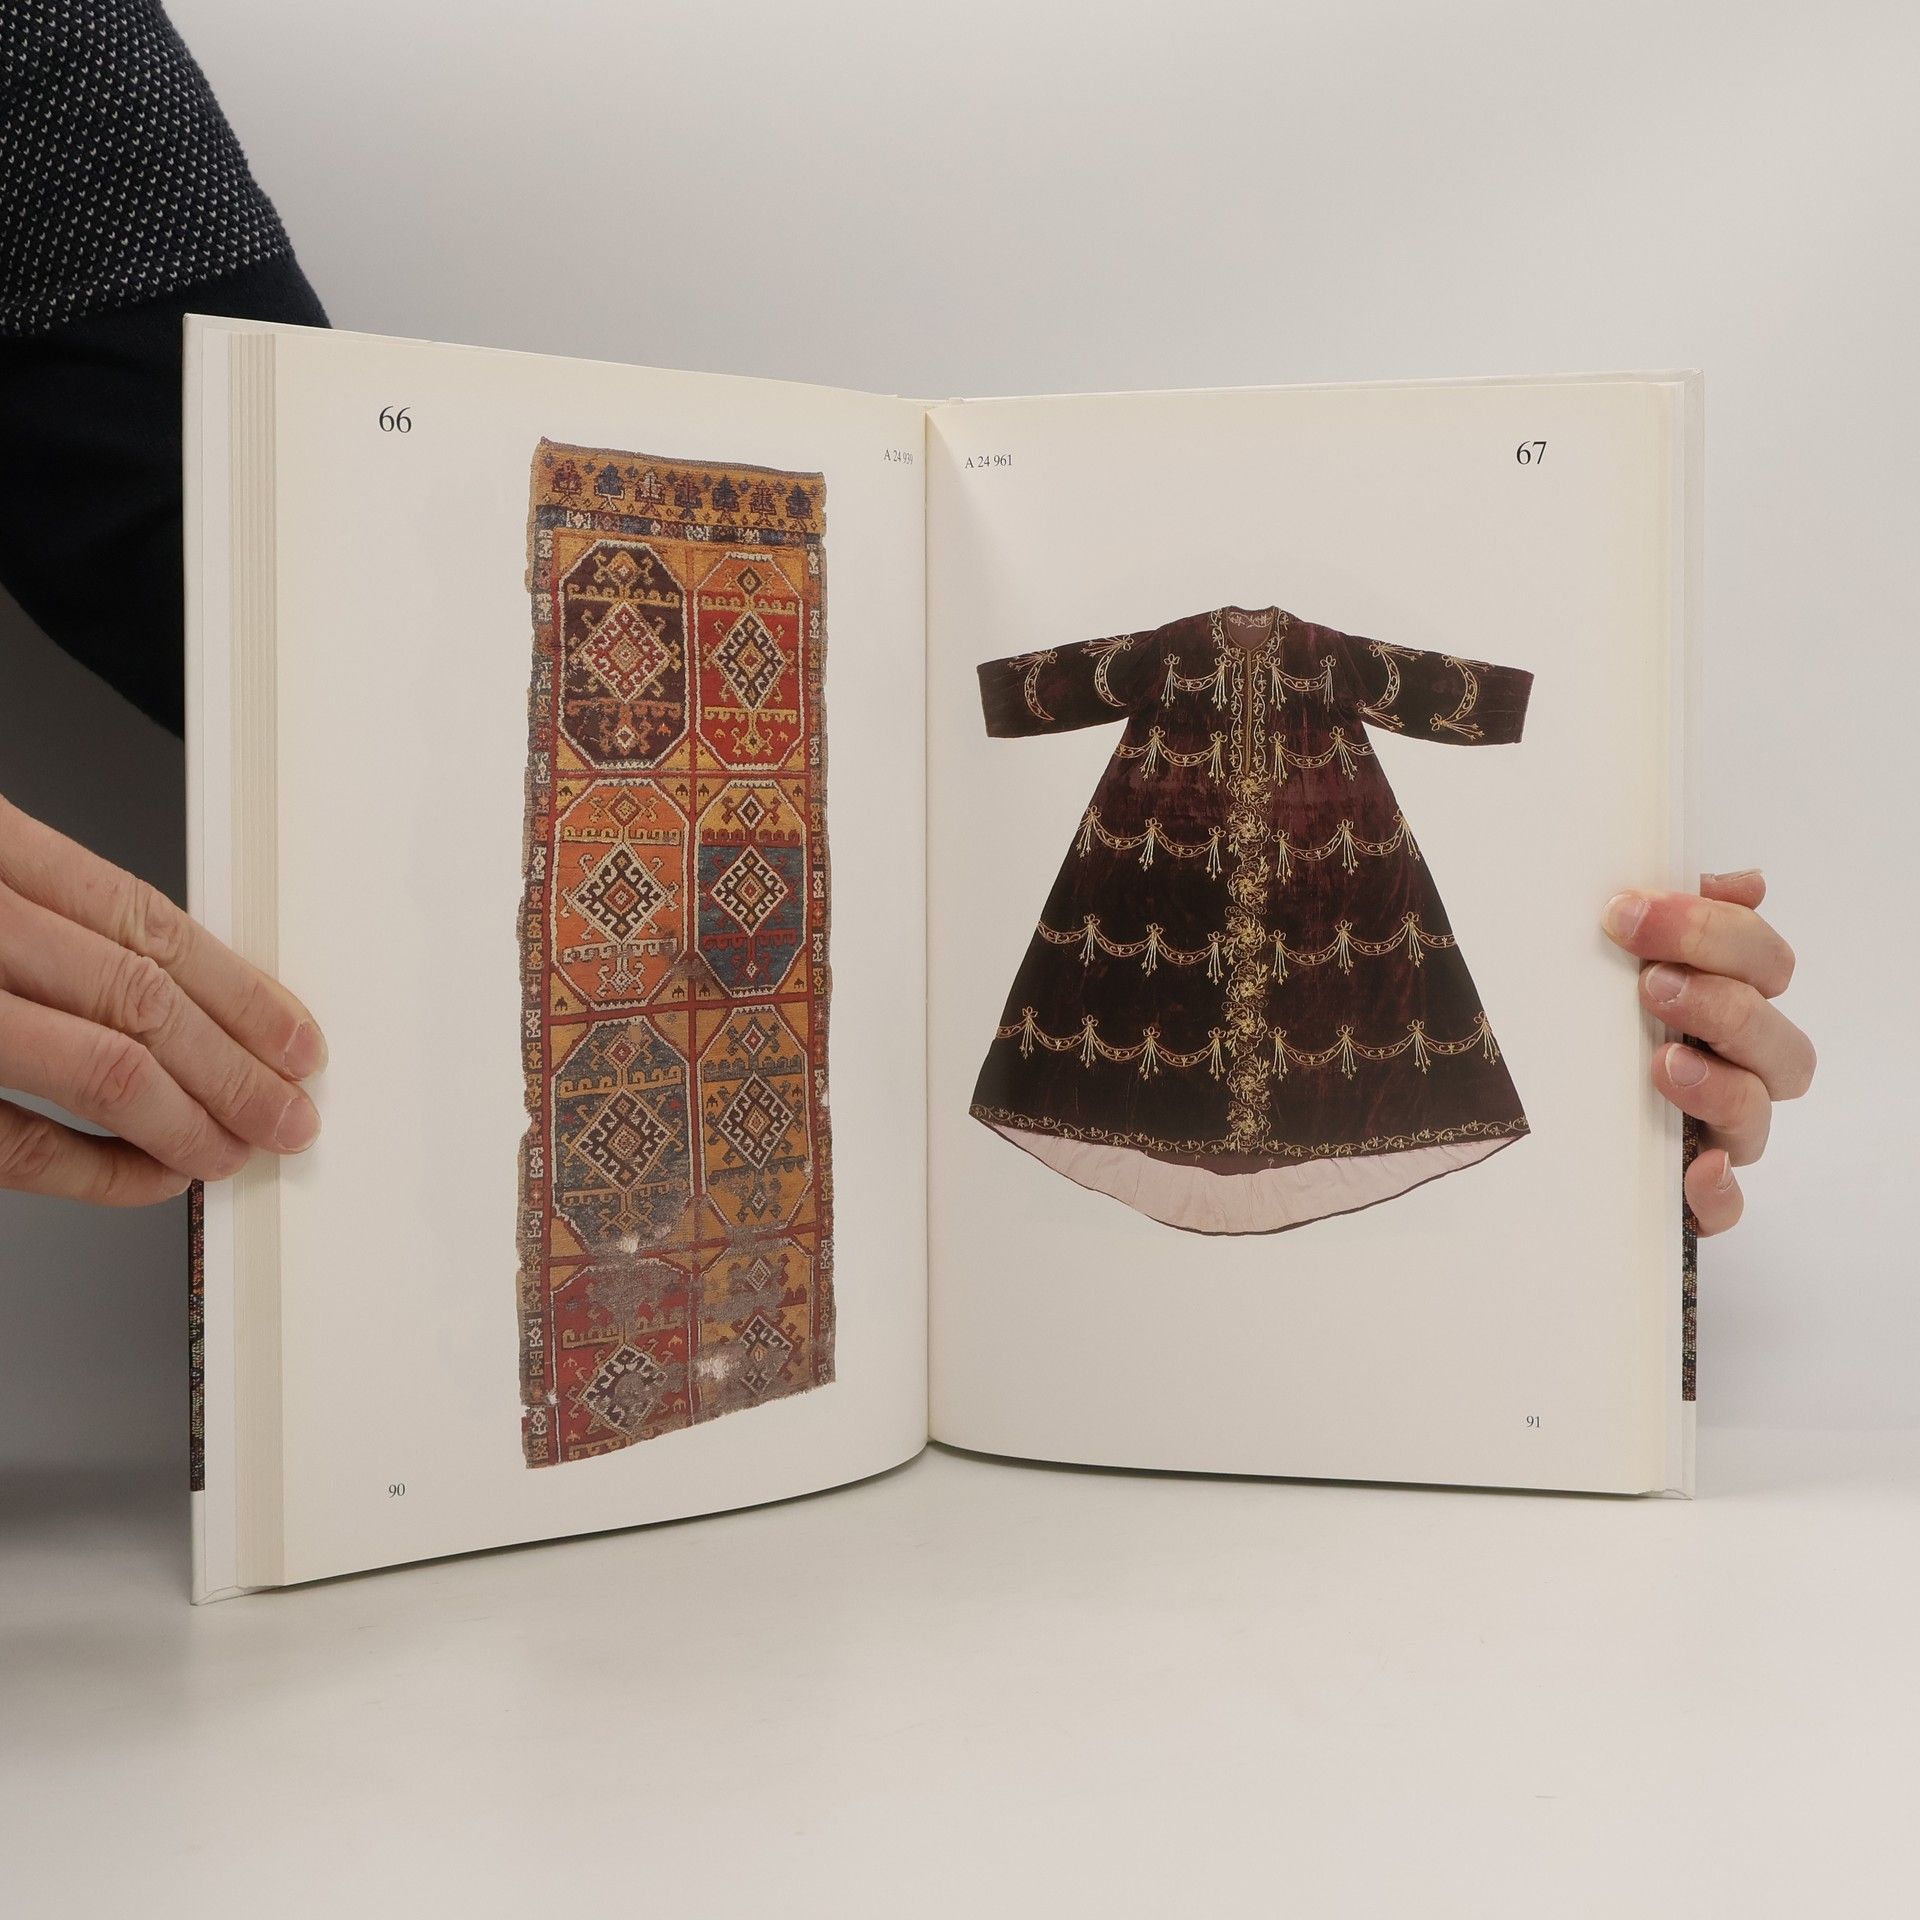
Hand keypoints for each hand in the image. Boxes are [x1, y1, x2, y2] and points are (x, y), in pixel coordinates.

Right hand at [0, 793, 325, 1205]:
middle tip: (293, 1111)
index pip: (147, 922)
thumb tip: (176, 987)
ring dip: (193, 1119)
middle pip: (145, 999)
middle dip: (239, 1066)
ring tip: (243, 1147)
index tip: (297, 1036)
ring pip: (105, 1068)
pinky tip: (155, 1174)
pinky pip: (24, 1144)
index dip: (241, 989)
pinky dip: (101, 1171)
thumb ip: (46, 910)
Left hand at [1601, 869, 1814, 1235]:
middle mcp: (1732, 1068)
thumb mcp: (1601, 959)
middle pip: (1780, 1041)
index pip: (1763, 962)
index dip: (1715, 931)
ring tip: (1663, 1063)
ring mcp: (1715, 1132)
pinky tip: (1696, 1168)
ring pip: (1757, 1115)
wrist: (1513, 1111)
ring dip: (1720, 1083)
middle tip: (1652, 985)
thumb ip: (1664, 916)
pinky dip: (1718, 1192)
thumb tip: (1739, 881)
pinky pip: (1724, 1206)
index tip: (1629, 913)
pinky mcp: (1687, 1195)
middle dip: (1724, 1003)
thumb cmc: (1573, 1019)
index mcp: (1724, 1002)